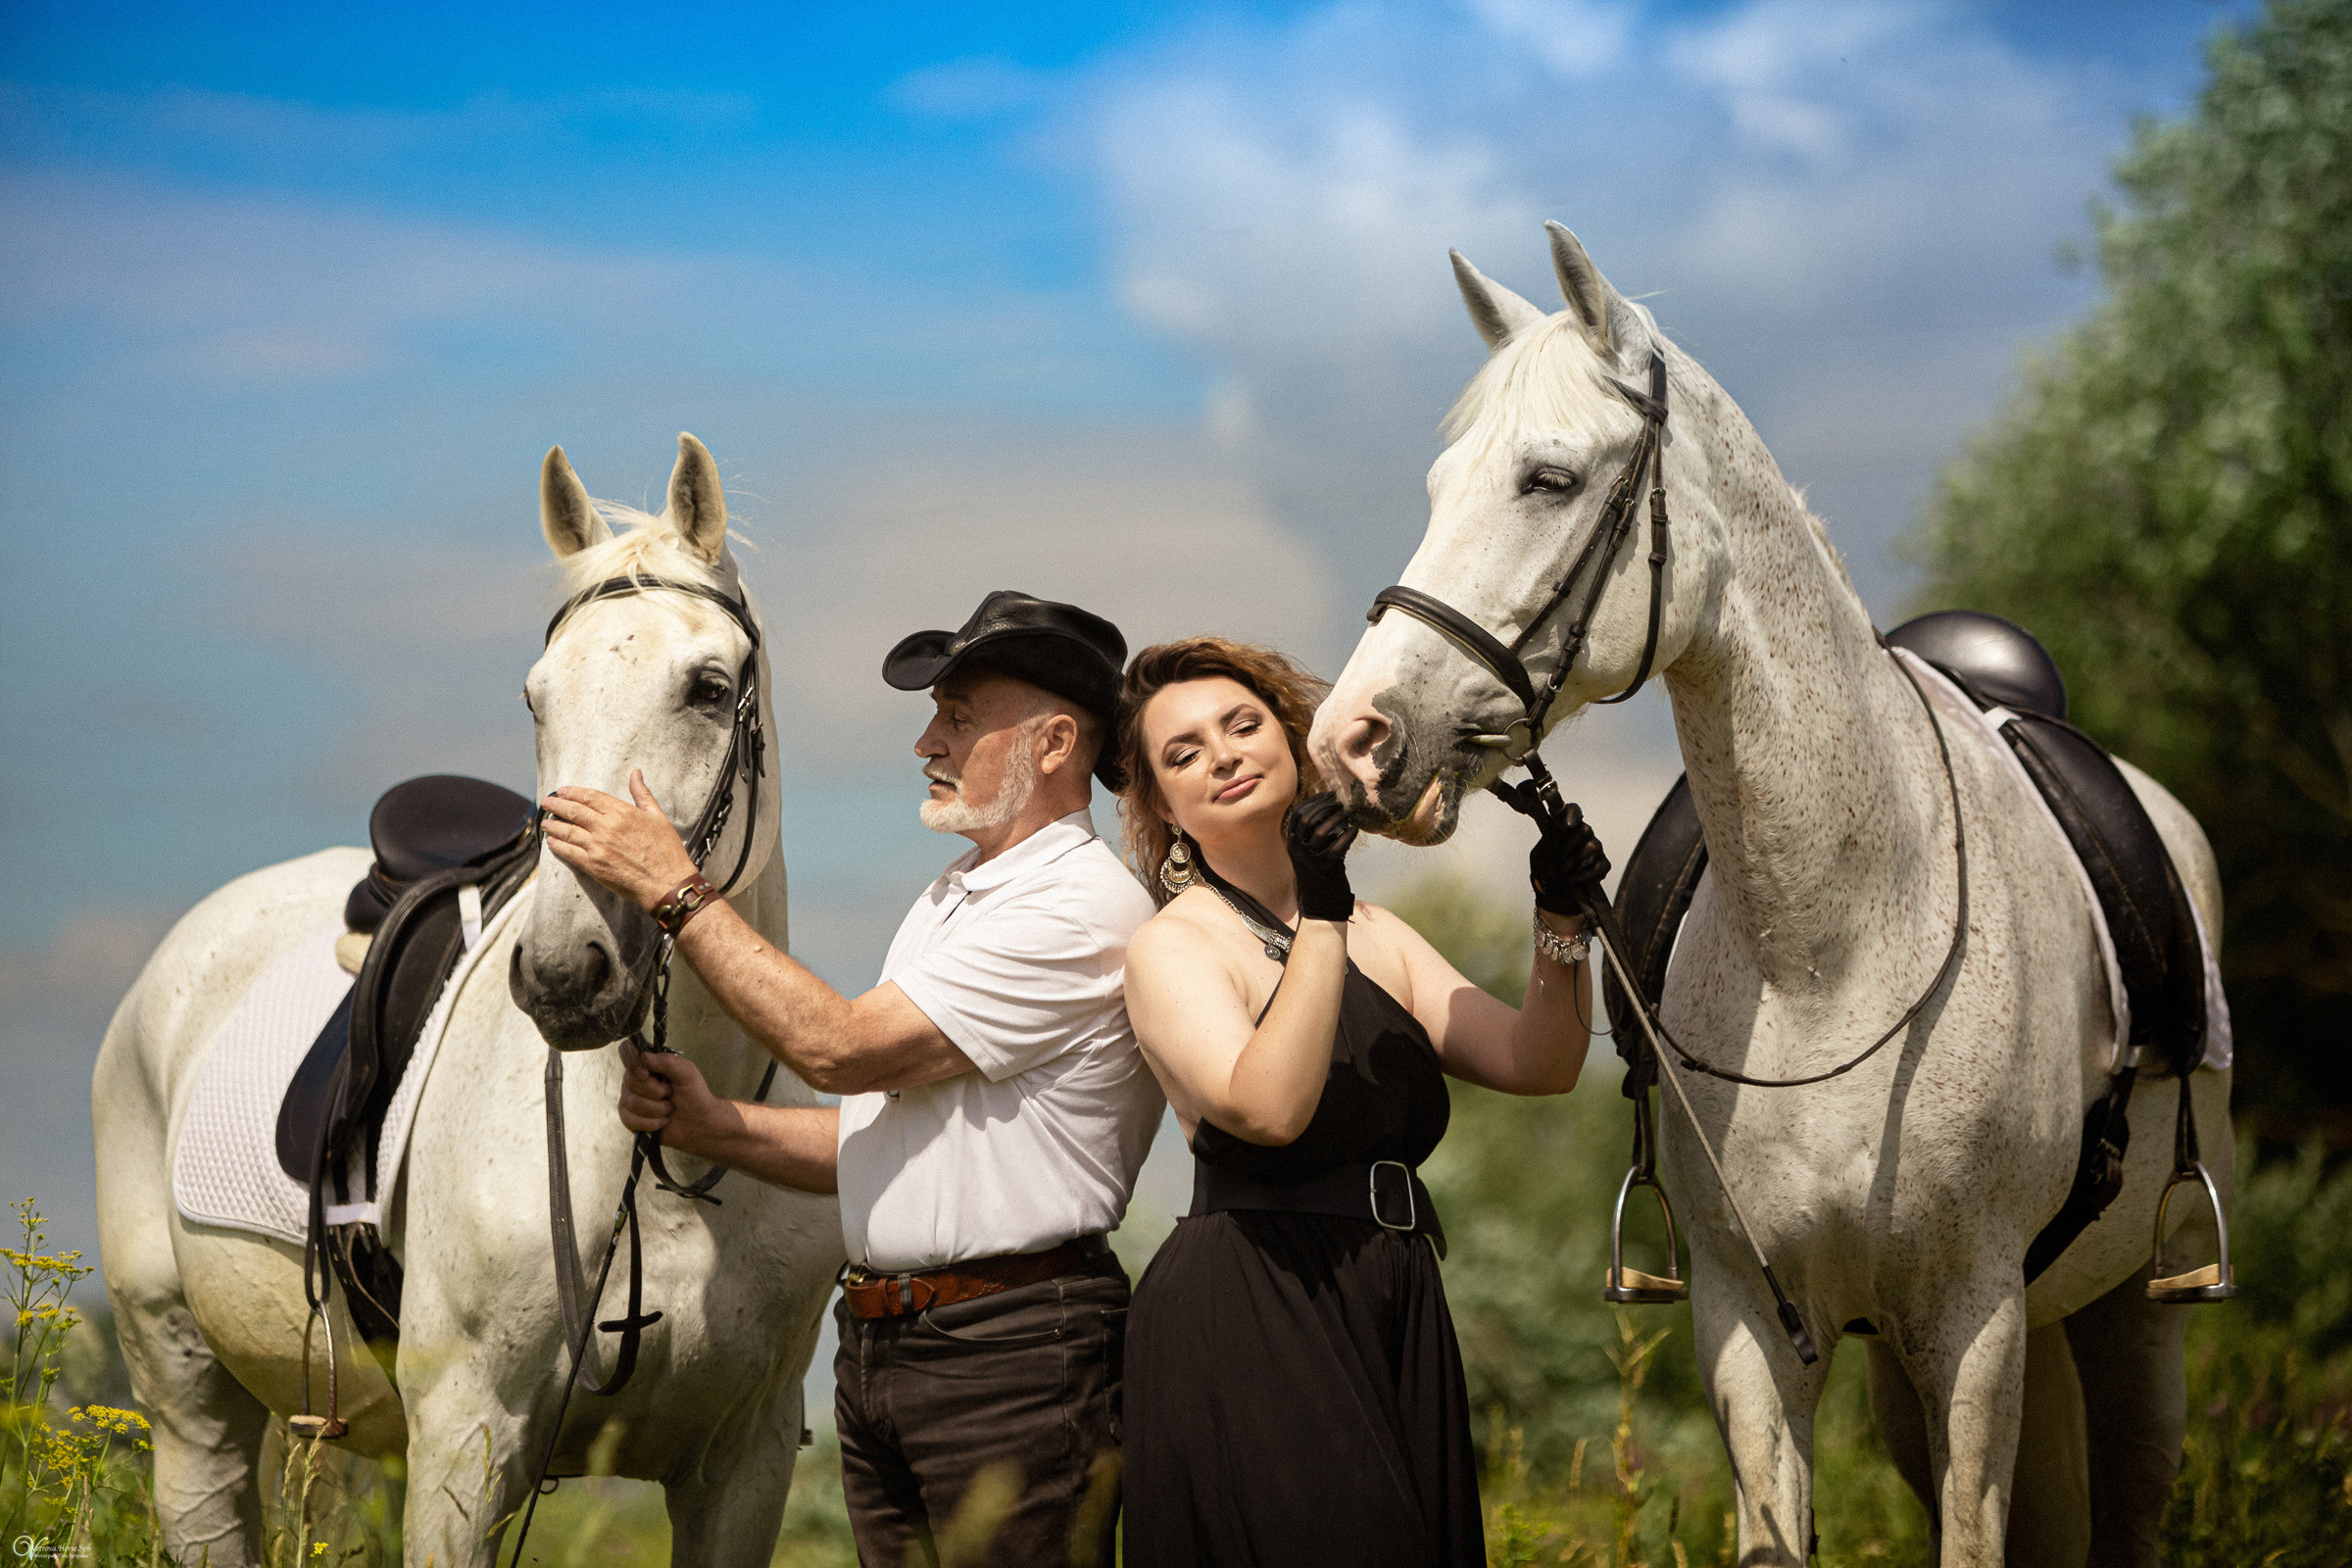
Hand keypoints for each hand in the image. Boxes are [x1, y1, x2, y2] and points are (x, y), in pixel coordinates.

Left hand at [542, 769, 699, 910]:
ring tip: (545, 822)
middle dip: (556, 805)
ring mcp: (598, 847)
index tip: (561, 791)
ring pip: (568, 832)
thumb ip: (642, 794)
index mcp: (622, 812)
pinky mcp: (594, 866)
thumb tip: (635, 773)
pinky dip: (558, 846)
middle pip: (574, 812)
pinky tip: (551, 842)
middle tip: (546, 803)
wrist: (667, 883)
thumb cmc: (667, 851)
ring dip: (553, 825)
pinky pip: (570, 853)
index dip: (573, 792)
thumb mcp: (658, 816)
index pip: (590, 797)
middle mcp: (606, 827)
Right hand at [618, 1039, 721, 1149]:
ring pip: (631, 1102)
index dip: (632, 1061)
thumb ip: (668, 1062)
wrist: (698, 1122)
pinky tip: (662, 1120)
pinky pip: (630, 1120)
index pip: (626, 1050)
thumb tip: (644, 1056)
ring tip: (669, 1108)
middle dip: (655, 1091)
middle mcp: (635, 1078)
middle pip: (630, 1080)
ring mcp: (630, 1098)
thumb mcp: (687, 1073)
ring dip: (656, 1109)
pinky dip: (652, 1123)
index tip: (646, 1073)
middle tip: (670, 1093)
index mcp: (648, 1062)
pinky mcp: (629, 1118)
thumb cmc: (694, 1094)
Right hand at [1285, 792, 1357, 922]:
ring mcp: (1310, 859)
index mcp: (1292, 843)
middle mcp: (1297, 849)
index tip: (1329, 794)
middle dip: (1325, 806)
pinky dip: (1348, 835)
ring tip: (1348, 814)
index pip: (1298, 813)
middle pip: (1308, 818)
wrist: (1321, 906)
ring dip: (1337, 818)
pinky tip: (1355, 830)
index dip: (1314, 800)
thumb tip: (1331, 810)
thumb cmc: (1319, 875)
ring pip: (1321, 830)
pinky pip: (1338, 845)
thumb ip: (1315, 833)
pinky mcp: (1326, 867)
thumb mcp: (1309, 853)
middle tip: (1340, 802)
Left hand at [1508, 784, 1608, 914]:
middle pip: (1584, 829)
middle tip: (1557, 861)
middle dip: (1567, 848)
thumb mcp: (1539, 855)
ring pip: (1593, 846)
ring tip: (1564, 872)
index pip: (1574, 810)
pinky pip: (1600, 866)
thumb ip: (1549, 840)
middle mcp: (1584, 833)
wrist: (1552, 893)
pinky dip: (1584, 875)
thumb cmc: (1545, 870)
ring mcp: (1595, 848)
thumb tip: (1560, 826)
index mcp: (1566, 827)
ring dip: (1575, 861)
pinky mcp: (1603, 864)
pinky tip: (1574, 880)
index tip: (1566, 826)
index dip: (1572, 814)